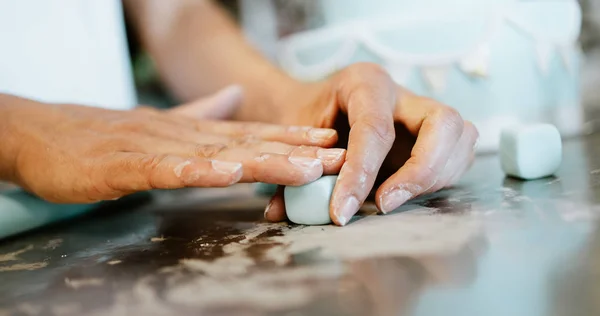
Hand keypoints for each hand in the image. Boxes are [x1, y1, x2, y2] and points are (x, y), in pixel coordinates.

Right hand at [0, 86, 344, 202]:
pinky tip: (227, 175)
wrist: (39, 134)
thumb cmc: (100, 137)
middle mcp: (179, 135)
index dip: (291, 138)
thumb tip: (235, 98)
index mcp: (189, 132)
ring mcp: (152, 148)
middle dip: (294, 151)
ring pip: (215, 155)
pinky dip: (196, 173)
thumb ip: (199, 115)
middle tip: (337, 156)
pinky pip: (163, 170)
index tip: (330, 143)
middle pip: (245, 144)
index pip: (249, 134)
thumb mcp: (158, 128)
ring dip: (262, 160)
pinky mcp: (122, 166)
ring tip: (303, 166)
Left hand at [264, 63, 477, 225]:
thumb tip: (281, 211)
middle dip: (420, 171)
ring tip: (391, 200)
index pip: (375, 128)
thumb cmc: (304, 118)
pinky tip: (407, 194)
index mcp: (365, 83)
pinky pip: (459, 153)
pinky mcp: (434, 133)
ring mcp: (423, 111)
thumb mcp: (293, 136)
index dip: (361, 173)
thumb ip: (293, 168)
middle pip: (443, 123)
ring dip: (433, 178)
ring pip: (461, 137)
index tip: (342, 210)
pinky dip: (440, 179)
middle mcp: (402, 93)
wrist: (314, 106)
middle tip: (383, 204)